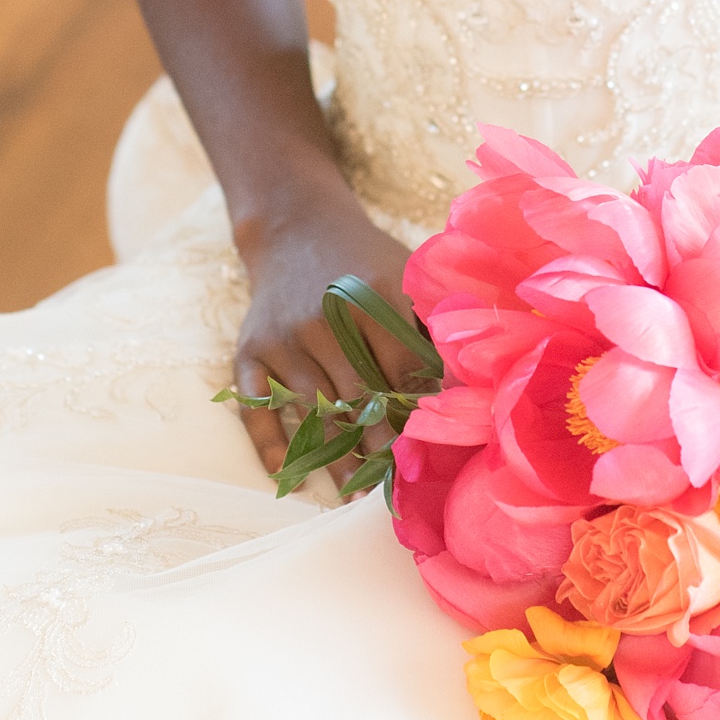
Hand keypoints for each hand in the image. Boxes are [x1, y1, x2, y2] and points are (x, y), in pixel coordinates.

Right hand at [231, 192, 416, 475]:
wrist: (296, 226)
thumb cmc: (362, 260)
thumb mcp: (402, 274)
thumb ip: (430, 321)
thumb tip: (469, 378)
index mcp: (369, 297)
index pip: (402, 369)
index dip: (420, 409)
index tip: (435, 445)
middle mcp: (322, 318)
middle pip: (359, 397)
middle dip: (380, 444)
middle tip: (397, 486)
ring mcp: (283, 336)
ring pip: (314, 410)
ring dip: (334, 455)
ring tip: (355, 493)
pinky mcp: (249, 349)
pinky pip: (256, 405)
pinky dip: (268, 441)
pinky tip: (286, 471)